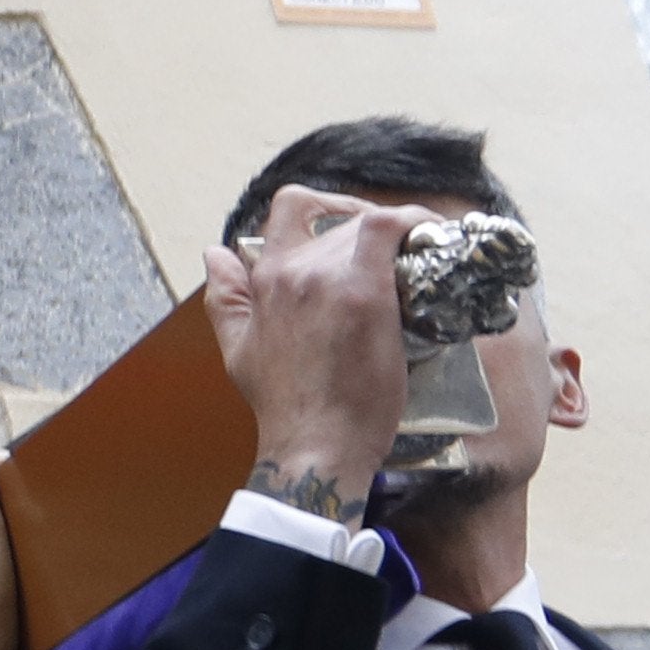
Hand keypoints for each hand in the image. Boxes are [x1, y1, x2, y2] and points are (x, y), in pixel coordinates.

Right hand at [205, 191, 416, 526]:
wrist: (315, 445)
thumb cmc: (284, 407)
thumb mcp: (238, 349)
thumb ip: (225, 298)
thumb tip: (214, 254)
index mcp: (265, 279)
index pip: (289, 207)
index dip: (326, 204)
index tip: (350, 223)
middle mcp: (294, 269)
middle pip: (341, 221)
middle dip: (371, 231)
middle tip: (397, 256)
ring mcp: (331, 279)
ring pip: (369, 225)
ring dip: (399, 234)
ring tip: (421, 256)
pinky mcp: (369, 295)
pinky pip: (394, 231)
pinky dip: (418, 225)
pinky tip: (436, 240)